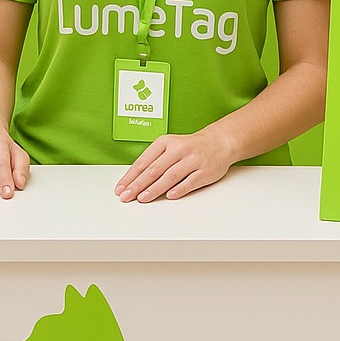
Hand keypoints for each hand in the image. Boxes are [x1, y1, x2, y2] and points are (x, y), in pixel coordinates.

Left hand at [115, 130, 233, 202]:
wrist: (218, 142)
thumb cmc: (189, 147)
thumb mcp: (169, 147)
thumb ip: (154, 161)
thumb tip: (134, 181)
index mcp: (166, 142)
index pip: (144, 161)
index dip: (130, 176)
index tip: (121, 188)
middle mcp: (178, 149)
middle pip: (154, 169)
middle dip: (138, 184)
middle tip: (127, 196)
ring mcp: (193, 160)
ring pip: (170, 176)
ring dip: (155, 188)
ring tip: (142, 198)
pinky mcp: (205, 170)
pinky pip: (190, 181)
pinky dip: (179, 189)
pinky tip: (169, 196)